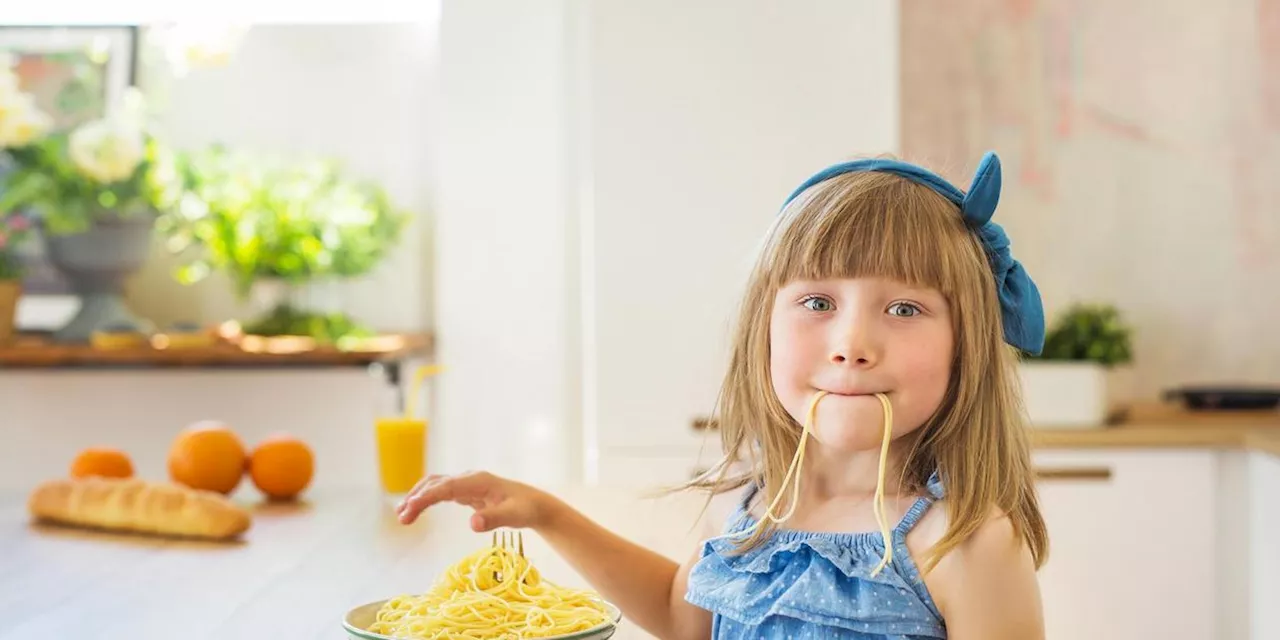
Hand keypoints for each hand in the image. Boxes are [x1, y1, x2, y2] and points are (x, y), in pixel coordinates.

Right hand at [395, 471, 556, 531]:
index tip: (410, 509)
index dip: (427, 497)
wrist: (534, 505)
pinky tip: (415, 510)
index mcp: (478, 481)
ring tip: (402, 515)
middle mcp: (469, 478)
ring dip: (418, 497)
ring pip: (435, 485)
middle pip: (436, 483)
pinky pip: (441, 492)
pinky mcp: (466, 491)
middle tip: (402, 517)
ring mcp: (466, 483)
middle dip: (417, 498)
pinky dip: (426, 499)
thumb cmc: (525, 509)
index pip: (446, 487)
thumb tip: (473, 524)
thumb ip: (494, 519)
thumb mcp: (514, 516)